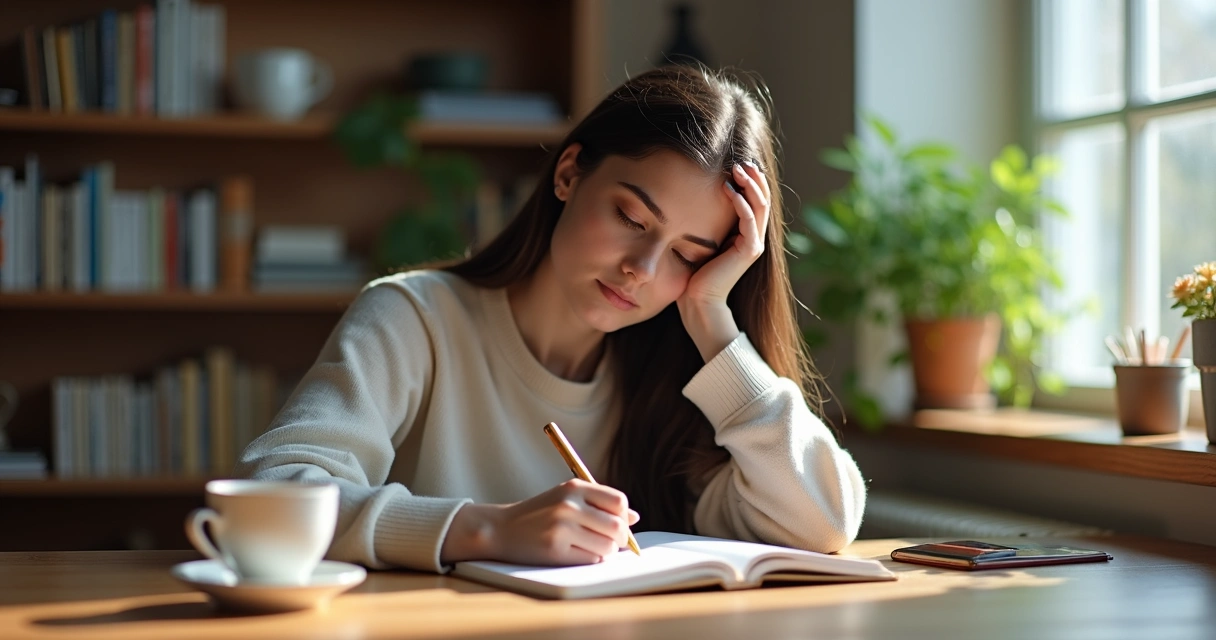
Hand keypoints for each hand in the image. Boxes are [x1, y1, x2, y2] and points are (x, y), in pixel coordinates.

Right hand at [439, 479, 639, 565]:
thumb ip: (600, 504)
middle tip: (611, 542)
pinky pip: (591, 559)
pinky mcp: (554, 550)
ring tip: (592, 548)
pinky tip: (578, 553)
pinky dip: (591, 559)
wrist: (502, 528)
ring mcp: (561, 528)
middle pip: (617, 527)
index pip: (618, 501)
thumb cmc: (539, 514)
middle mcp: (569, 505)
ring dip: (606, 551)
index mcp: (574, 487)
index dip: (623, 516)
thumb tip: (635, 517)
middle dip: (620, 539)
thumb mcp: (567, 499)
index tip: (617, 524)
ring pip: (607, 546)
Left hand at [677, 162, 771, 360]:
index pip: (755, 201)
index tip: (737, 164)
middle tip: (740, 161)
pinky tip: (729, 189)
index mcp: (746, 235)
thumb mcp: (703, 240)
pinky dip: (740, 202)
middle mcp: (755, 238)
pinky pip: (748, 220)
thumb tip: (696, 199)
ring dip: (749, 184)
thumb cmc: (695, 274)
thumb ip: (709, 223)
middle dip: (753, 178)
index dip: (751, 181)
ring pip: (759, 206)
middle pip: (762, 199)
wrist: (698, 302)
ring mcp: (754, 244)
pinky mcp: (748, 251)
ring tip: (736, 169)